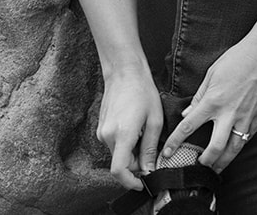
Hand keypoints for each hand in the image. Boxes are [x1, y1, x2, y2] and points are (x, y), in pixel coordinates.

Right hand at [96, 65, 163, 190]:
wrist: (124, 73)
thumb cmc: (142, 91)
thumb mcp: (155, 120)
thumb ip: (151, 148)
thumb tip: (148, 169)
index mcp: (122, 134)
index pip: (119, 170)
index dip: (130, 181)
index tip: (142, 183)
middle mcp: (107, 136)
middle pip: (121, 163)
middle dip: (137, 164)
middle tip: (151, 151)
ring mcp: (102, 133)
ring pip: (118, 155)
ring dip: (132, 153)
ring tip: (144, 133)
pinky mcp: (101, 129)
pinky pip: (115, 145)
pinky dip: (126, 144)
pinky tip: (136, 128)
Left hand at [160, 30, 256, 172]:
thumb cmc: (239, 58)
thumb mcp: (212, 73)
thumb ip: (199, 96)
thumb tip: (188, 113)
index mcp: (213, 101)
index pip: (188, 128)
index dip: (175, 143)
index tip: (167, 153)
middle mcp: (229, 113)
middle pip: (213, 149)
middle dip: (204, 163)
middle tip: (196, 167)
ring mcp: (246, 117)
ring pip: (233, 149)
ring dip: (223, 163)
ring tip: (215, 169)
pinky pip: (247, 138)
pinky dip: (238, 147)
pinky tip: (233, 151)